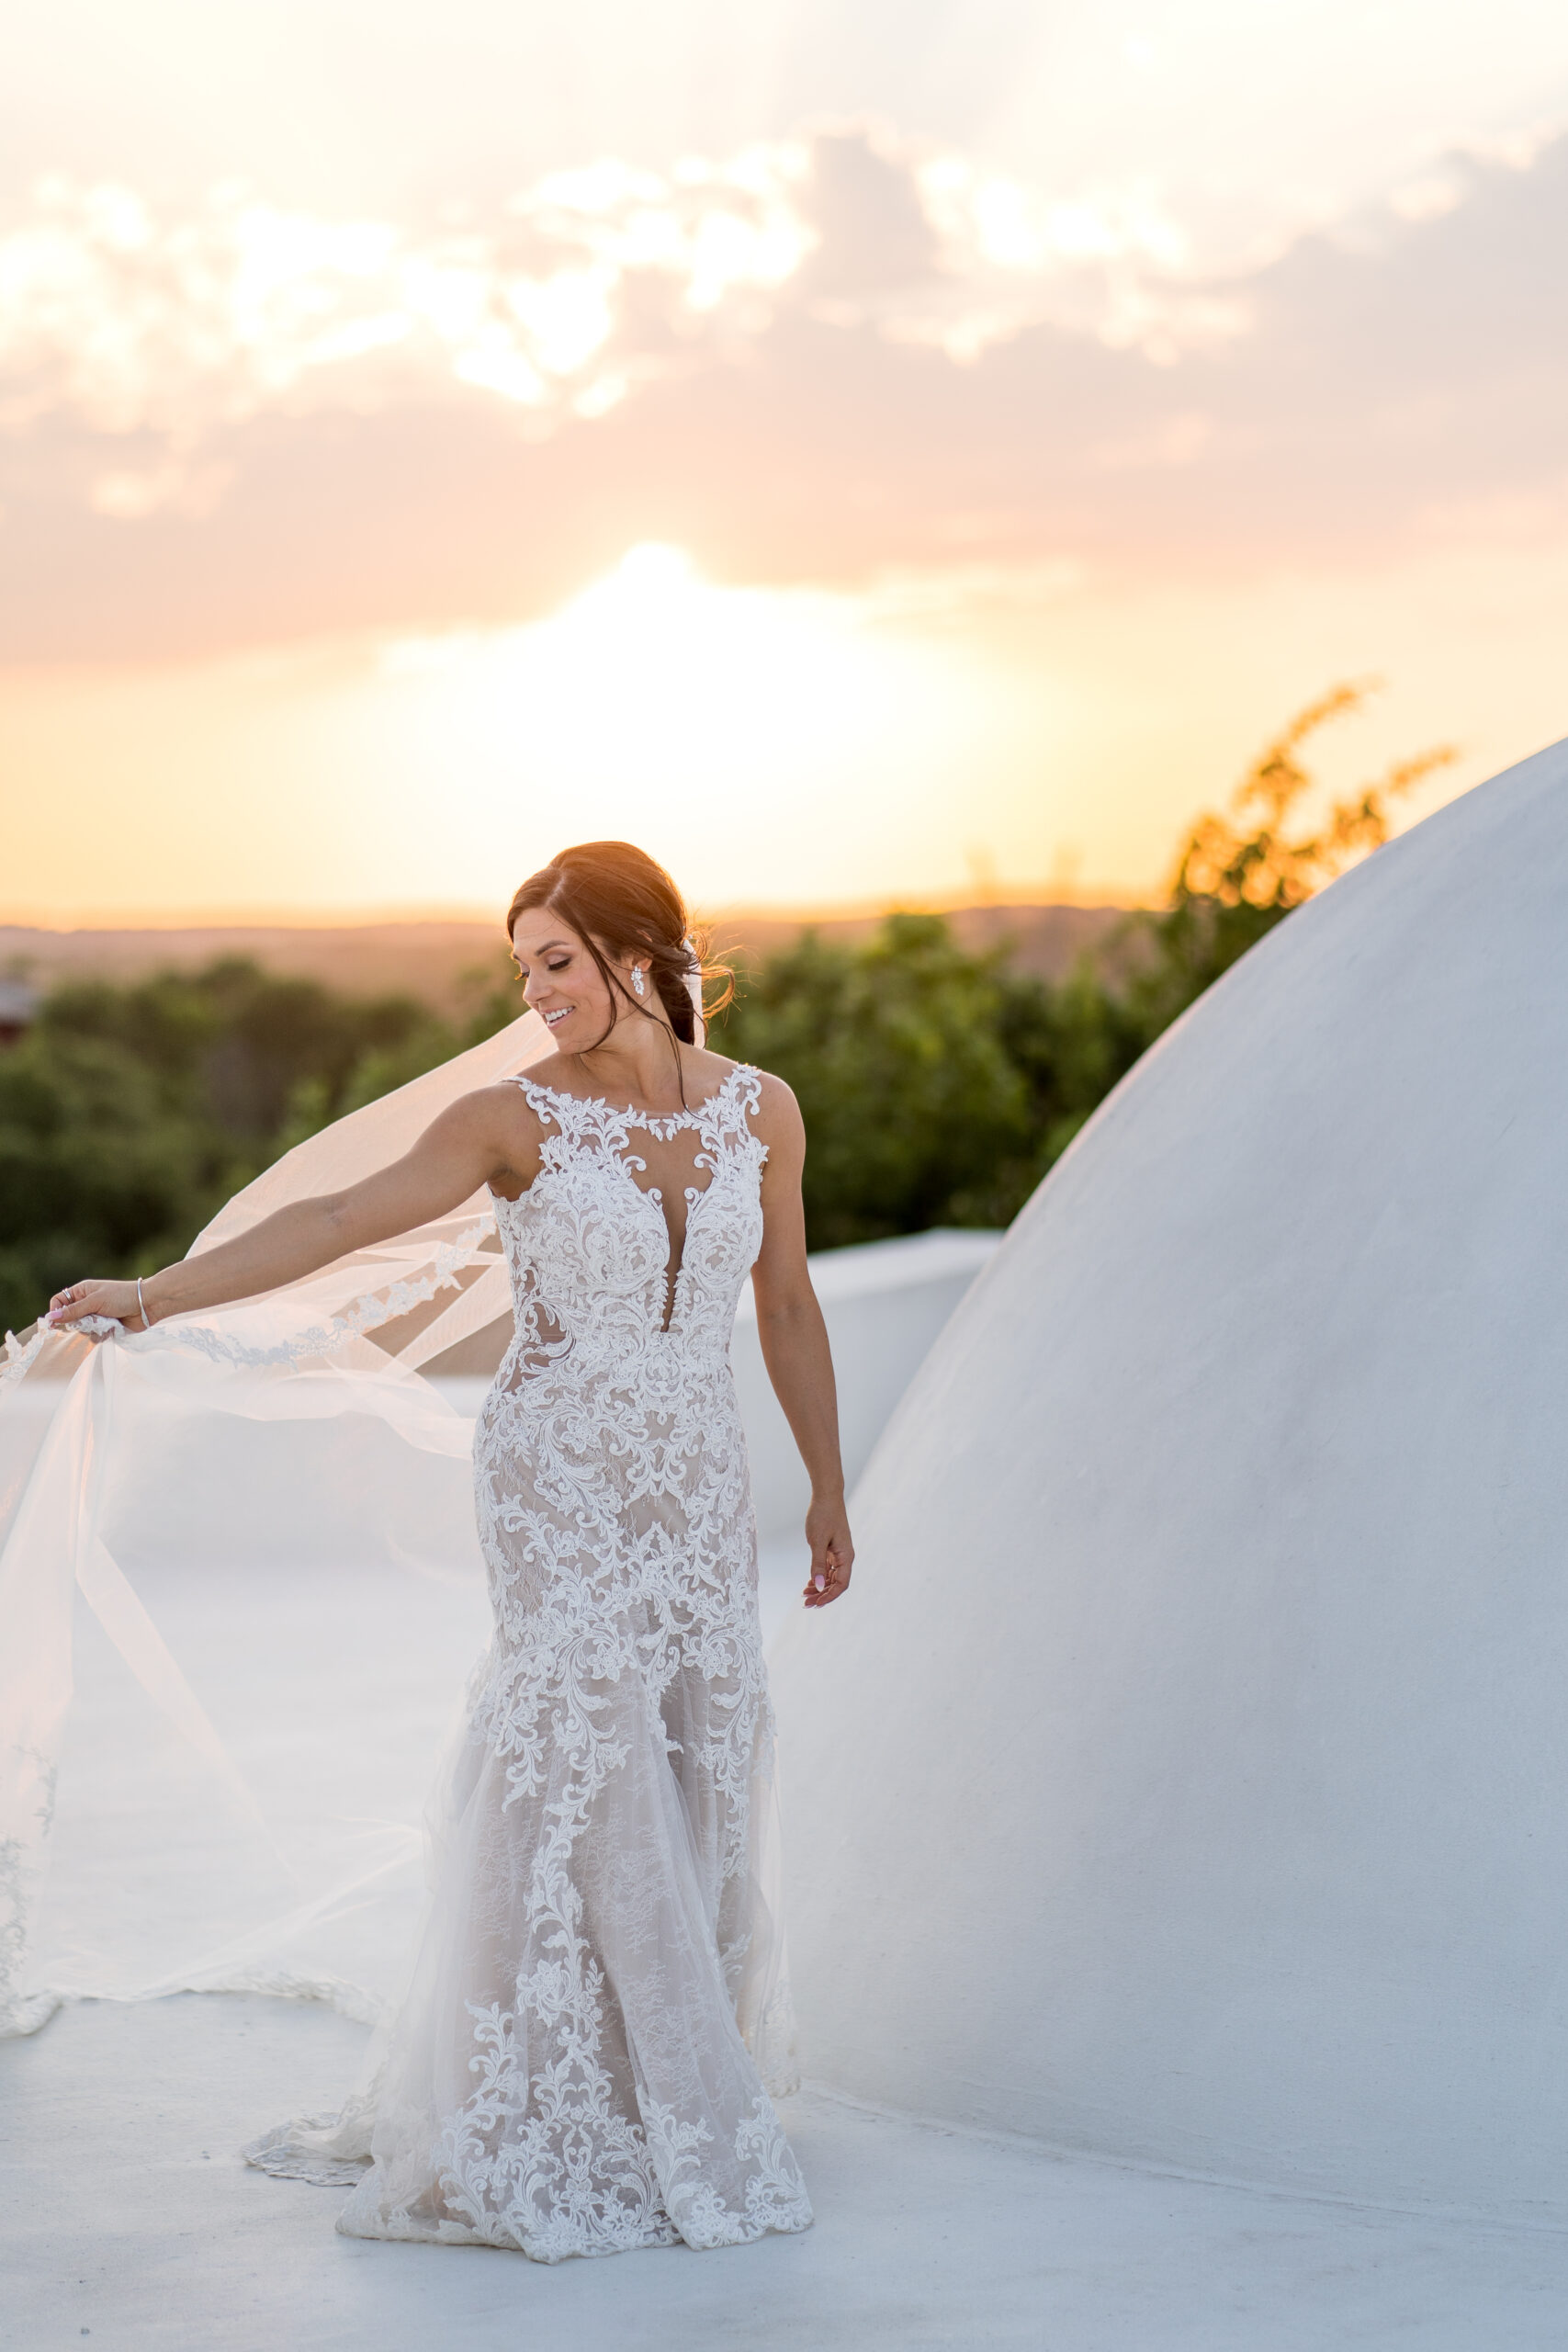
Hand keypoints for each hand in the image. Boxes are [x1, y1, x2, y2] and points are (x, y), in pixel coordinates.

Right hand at [47, 1279, 150, 1331]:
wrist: (147, 1305)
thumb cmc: (122, 1297)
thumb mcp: (95, 1301)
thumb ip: (73, 1311)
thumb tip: (51, 1318)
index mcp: (82, 1291)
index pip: (59, 1302)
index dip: (55, 1312)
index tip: (55, 1324)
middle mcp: (87, 1304)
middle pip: (69, 1319)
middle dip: (78, 1323)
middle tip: (90, 1319)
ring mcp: (96, 1316)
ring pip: (82, 1330)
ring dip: (92, 1329)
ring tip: (105, 1322)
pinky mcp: (105, 1327)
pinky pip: (94, 1337)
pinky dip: (101, 1335)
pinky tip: (111, 1329)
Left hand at [802, 1493, 852, 1608]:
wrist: (826, 1496)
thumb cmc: (823, 1515)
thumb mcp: (817, 1541)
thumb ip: (818, 1564)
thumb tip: (818, 1586)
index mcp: (846, 1556)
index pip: (841, 1584)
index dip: (829, 1596)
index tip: (815, 1603)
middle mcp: (845, 1557)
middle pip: (836, 1584)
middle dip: (822, 1595)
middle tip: (806, 1604)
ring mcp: (839, 1553)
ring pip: (832, 1577)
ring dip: (820, 1588)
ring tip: (805, 1596)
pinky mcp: (832, 1549)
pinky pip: (828, 1569)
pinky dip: (819, 1577)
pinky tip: (809, 1584)